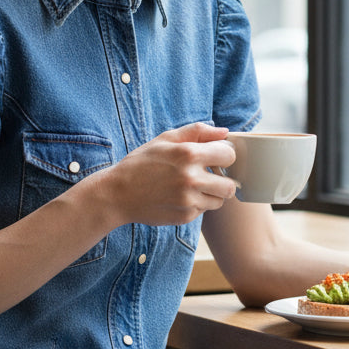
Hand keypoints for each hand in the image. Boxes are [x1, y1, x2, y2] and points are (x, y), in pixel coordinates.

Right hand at [101, 122, 237, 227]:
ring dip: (211, 194)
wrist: (118, 194)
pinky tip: (180, 197)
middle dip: (224, 179)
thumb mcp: (166, 139)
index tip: (216, 157)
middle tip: (211, 175)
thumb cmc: (142, 162)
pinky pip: (203, 210)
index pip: (229, 156)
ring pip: (220, 201)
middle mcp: (191, 179)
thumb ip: (197, 132)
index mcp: (188, 154)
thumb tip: (224, 132)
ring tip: (193, 186)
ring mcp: (188, 201)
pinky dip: (197, 204)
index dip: (224, 155)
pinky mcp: (185, 217)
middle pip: (231, 185)